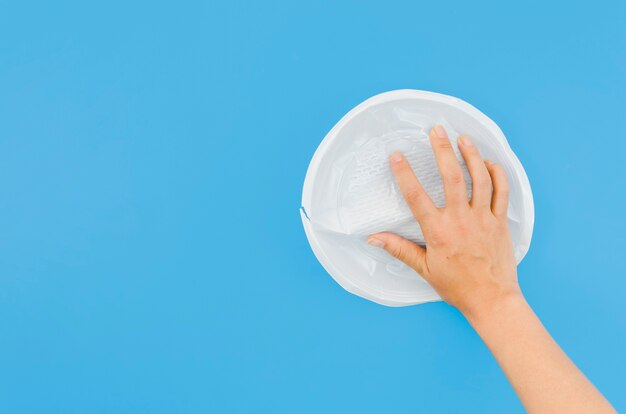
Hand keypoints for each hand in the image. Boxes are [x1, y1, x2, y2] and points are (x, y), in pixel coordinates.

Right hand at [367, 125, 520, 315]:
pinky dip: (497, 174)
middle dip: (442, 150)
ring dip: (471, 155)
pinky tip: (489, 162)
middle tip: (436, 130)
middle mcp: (461, 220)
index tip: (396, 155)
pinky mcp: (500, 222)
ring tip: (463, 138)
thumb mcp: (424, 269)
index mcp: (438, 231)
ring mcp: (483, 219)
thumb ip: (399, 249)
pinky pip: (502, 192)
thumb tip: (374, 238)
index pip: (416, 196)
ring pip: (479, 179)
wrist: (492, 299)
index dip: (404, 173)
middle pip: (451, 177)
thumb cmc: (457, 286)